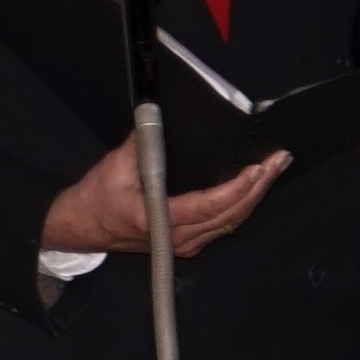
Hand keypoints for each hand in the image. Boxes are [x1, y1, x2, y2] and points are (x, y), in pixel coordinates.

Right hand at [44, 139, 289, 258]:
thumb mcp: (114, 168)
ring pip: (231, 223)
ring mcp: (184, 244)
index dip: (239, 188)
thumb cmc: (94, 200)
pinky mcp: (187, 243)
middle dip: (259, 187)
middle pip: (230, 214)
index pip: (211, 205)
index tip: (259, 168)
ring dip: (255, 196)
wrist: (79, 228)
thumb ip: (142, 143)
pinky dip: (242, 206)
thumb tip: (159, 116)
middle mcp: (177, 238)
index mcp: (158, 220)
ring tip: (275, 170)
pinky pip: (223, 226)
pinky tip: (255, 188)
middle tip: (280, 161)